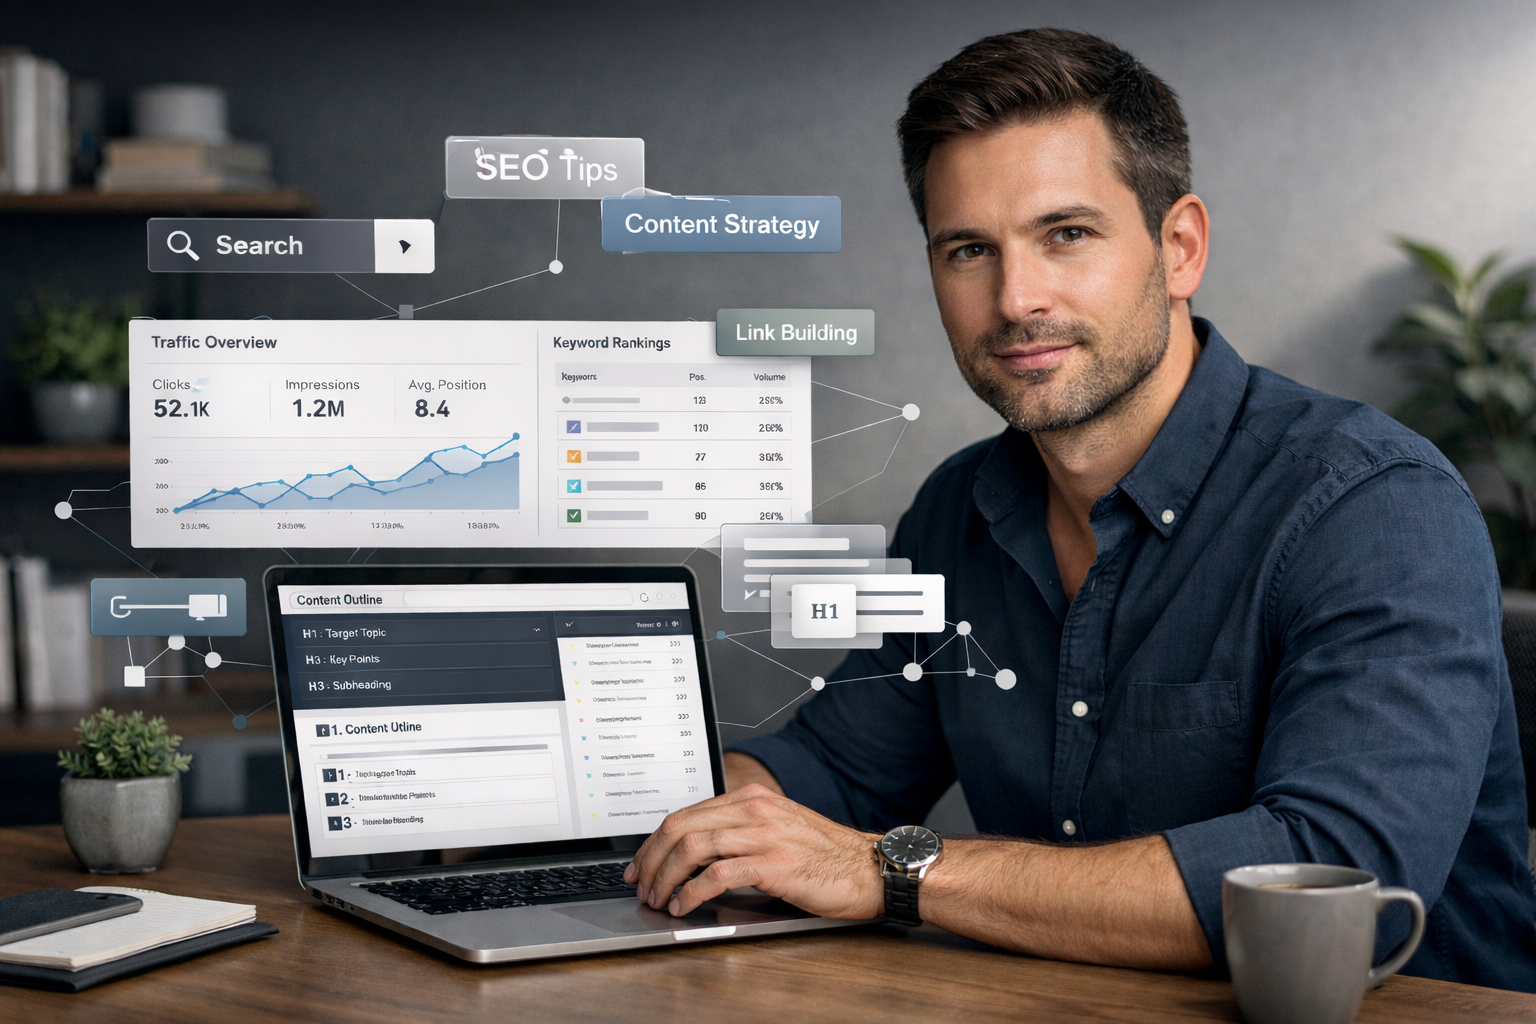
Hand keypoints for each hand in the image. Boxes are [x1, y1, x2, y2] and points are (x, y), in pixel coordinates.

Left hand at [623, 784, 882, 918]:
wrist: (870, 868)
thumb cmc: (826, 855)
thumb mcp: (778, 830)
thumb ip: (740, 832)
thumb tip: (695, 855)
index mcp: (751, 800)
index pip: (686, 814)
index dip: (654, 842)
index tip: (642, 864)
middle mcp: (754, 810)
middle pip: (680, 827)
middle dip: (651, 859)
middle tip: (642, 884)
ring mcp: (764, 835)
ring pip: (692, 847)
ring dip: (667, 877)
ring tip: (660, 899)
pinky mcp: (773, 864)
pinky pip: (718, 874)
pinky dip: (693, 891)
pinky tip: (686, 905)